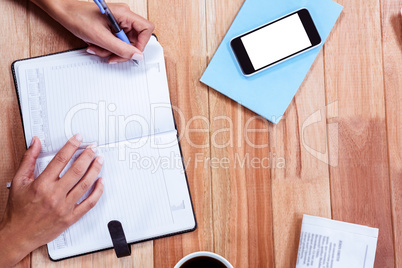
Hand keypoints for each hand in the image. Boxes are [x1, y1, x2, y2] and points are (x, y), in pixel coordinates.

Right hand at [0, 135, 103, 266]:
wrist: (18, 235)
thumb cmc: (18, 210)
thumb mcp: (18, 181)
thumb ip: (29, 159)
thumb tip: (36, 142)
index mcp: (41, 184)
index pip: (60, 159)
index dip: (71, 146)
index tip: (78, 138)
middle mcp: (54, 195)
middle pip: (76, 170)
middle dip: (87, 156)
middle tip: (93, 148)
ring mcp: (64, 207)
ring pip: (85, 185)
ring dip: (94, 170)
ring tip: (99, 160)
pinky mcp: (71, 217)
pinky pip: (89, 203)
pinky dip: (97, 192)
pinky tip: (101, 182)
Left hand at [32, 0, 153, 63]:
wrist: (63, 11)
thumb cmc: (77, 17)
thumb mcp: (101, 37)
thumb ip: (121, 49)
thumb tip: (137, 56)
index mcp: (125, 14)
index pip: (146, 29)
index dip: (141, 44)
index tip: (131, 54)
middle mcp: (124, 17)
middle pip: (135, 40)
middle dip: (121, 50)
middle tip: (110, 55)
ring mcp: (118, 22)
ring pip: (124, 43)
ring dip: (110, 50)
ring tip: (97, 48)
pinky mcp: (111, 27)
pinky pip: (115, 42)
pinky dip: (106, 47)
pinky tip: (96, 45)